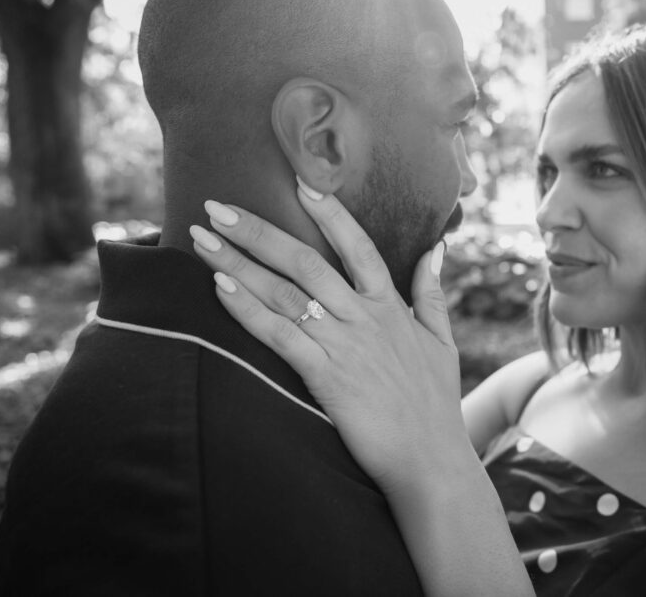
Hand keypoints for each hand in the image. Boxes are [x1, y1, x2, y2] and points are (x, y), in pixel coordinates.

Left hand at [189, 181, 472, 495]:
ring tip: (203, 239)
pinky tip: (219, 287)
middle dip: (258, 231)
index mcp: (391, 306)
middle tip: (217, 206)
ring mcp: (345, 345)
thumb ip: (433, 292)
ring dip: (239, 263)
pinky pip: (280, 336)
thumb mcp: (442, 341)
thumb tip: (436, 248)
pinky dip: (248, 309)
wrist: (431, 460)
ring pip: (285, 292)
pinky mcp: (327, 377)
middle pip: (307, 262)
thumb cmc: (435, 403)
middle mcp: (365, 317)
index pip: (359, 247)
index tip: (300, 185)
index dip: (331, 214)